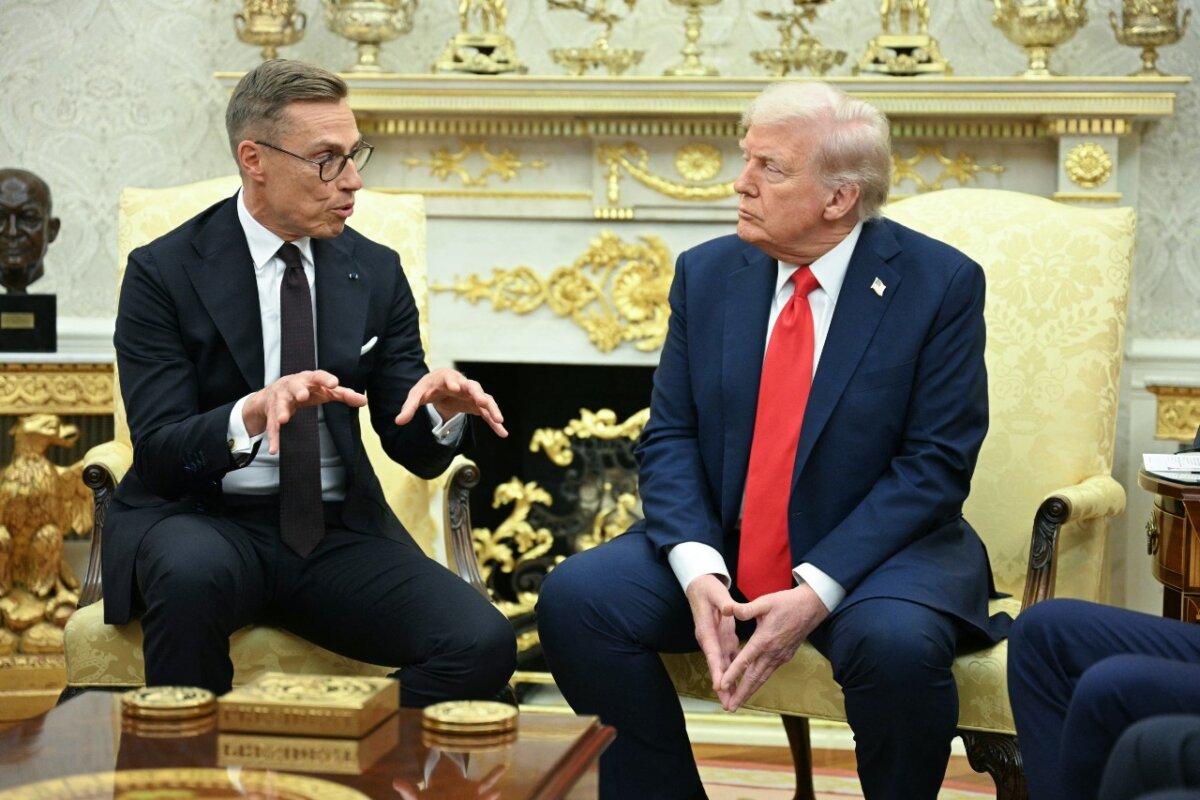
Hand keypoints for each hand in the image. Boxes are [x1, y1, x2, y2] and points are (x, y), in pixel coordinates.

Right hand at [243, 369, 366, 454]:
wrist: (272, 393)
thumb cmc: (306, 389)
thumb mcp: (324, 390)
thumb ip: (343, 394)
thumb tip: (364, 401)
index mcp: (308, 379)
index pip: (318, 376)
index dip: (326, 379)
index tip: (334, 383)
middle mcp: (292, 386)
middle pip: (295, 386)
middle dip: (298, 390)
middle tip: (303, 396)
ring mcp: (280, 399)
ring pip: (279, 405)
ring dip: (281, 412)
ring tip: (283, 420)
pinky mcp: (271, 414)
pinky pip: (272, 426)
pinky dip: (274, 438)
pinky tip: (274, 450)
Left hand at [393, 368, 507, 438]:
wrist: (438, 388)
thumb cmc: (427, 389)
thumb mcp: (415, 396)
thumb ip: (408, 408)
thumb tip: (398, 422)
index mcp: (445, 378)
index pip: (450, 378)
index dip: (454, 382)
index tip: (456, 387)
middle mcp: (462, 384)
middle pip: (473, 386)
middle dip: (478, 394)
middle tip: (483, 401)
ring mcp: (471, 394)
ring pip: (485, 399)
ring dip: (492, 409)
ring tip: (498, 420)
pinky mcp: (476, 404)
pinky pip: (487, 413)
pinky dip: (494, 422)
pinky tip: (502, 433)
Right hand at [685, 574, 740, 707]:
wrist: (701, 586)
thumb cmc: (708, 589)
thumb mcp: (716, 592)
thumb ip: (724, 602)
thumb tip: (729, 609)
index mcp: (706, 630)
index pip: (712, 652)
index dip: (716, 669)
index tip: (718, 685)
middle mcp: (709, 639)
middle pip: (716, 665)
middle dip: (721, 685)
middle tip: (727, 704)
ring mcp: (715, 641)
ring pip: (722, 666)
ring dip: (727, 683)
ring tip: (733, 702)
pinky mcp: (722, 639)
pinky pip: (729, 659)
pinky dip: (733, 672)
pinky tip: (740, 685)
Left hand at [717, 584, 828, 711]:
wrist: (812, 608)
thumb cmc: (787, 603)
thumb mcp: (765, 602)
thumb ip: (745, 609)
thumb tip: (727, 609)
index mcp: (764, 639)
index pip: (745, 660)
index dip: (732, 674)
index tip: (722, 685)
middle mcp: (772, 652)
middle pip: (754, 677)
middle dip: (741, 694)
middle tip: (728, 707)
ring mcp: (780, 657)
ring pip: (762, 678)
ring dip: (749, 692)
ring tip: (737, 703)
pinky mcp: (785, 657)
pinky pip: (769, 673)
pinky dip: (759, 682)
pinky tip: (752, 686)